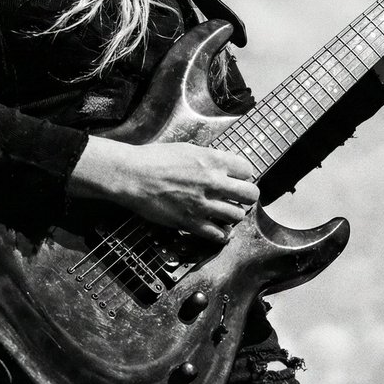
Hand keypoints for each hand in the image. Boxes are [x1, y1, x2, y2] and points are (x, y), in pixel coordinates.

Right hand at [67, 137, 258, 243]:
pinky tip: (216, 227)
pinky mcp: (191, 222)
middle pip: (250, 194)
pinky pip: (219, 235)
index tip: (237, 178)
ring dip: (233, 214)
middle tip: (237, 197)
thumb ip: (208, 159)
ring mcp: (203, 204)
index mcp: (212, 160)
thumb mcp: (186, 149)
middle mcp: (213, 182)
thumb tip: (221, 167)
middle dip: (246, 196)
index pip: (247, 170)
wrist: (132, 175)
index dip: (243, 175)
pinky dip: (221, 233)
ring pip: (237, 215)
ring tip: (224, 212)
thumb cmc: (154, 159)